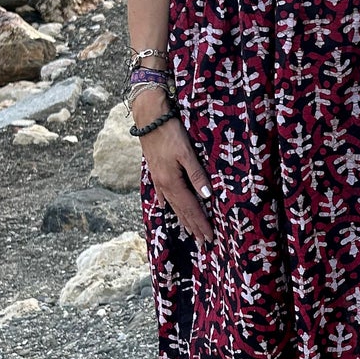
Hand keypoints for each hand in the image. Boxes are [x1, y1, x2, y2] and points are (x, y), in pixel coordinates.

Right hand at [133, 93, 215, 243]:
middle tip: (203, 241)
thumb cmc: (170, 132)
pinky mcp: (155, 170)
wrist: (149, 117)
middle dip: (193, 226)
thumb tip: (207, 196)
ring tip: (189, 230)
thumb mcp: (186, 152)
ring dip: (182, 218)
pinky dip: (167, 203)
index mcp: (172, 182)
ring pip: (172, 204)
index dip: (201, 223)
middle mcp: (163, 184)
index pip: (190, 208)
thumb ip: (197, 174)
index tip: (209, 237)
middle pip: (181, 210)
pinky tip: (165, 208)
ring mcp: (158, 178)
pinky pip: (163, 193)